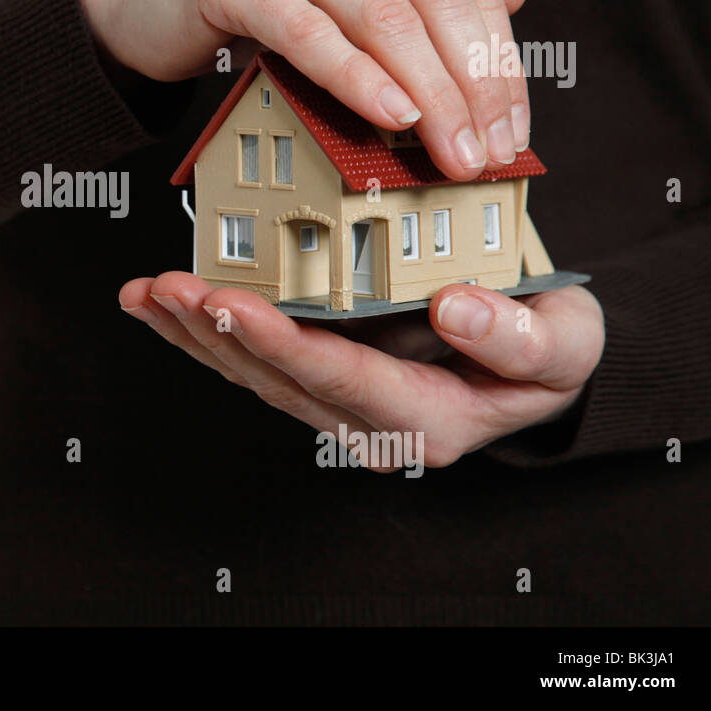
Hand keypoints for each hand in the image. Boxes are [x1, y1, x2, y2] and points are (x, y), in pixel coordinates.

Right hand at [78, 0, 531, 179]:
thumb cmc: (259, 2)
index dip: (499, 63)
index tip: (511, 130)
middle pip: (435, 2)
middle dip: (470, 89)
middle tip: (485, 156)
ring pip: (383, 19)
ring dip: (427, 96)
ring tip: (448, 152)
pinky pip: (310, 33)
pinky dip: (357, 78)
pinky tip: (389, 115)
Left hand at [118, 272, 604, 470]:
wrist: (536, 362)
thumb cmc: (550, 352)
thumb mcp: (565, 345)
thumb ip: (521, 341)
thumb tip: (455, 309)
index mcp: (426, 420)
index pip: (339, 379)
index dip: (279, 342)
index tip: (228, 304)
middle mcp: (368, 422)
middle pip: (278, 380)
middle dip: (216, 332)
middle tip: (166, 288)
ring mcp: (337, 404)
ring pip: (252, 373)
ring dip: (194, 332)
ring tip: (145, 293)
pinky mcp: (318, 378)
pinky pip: (254, 356)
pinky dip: (206, 326)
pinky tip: (164, 301)